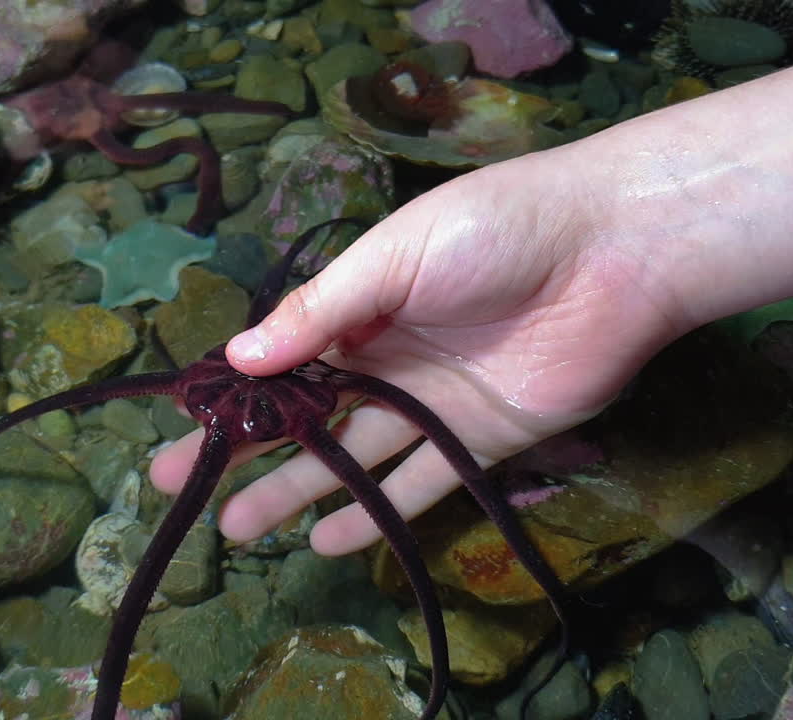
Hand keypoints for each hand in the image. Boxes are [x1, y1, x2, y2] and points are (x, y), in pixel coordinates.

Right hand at [151, 150, 688, 554]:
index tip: (181, 427)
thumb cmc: (493, 232)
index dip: (234, 393)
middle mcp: (389, 358)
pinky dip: (376, 513)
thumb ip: (320, 313)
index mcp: (362, 305)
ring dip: (295, 491)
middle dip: (244, 451)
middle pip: (305, 416)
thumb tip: (238, 359)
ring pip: (351, 457)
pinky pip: (419, 484)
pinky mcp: (482, 441)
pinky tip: (327, 540)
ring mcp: (433, 404)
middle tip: (180, 489)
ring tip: (238, 527)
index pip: (283, 358)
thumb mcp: (393, 258)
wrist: (613, 252)